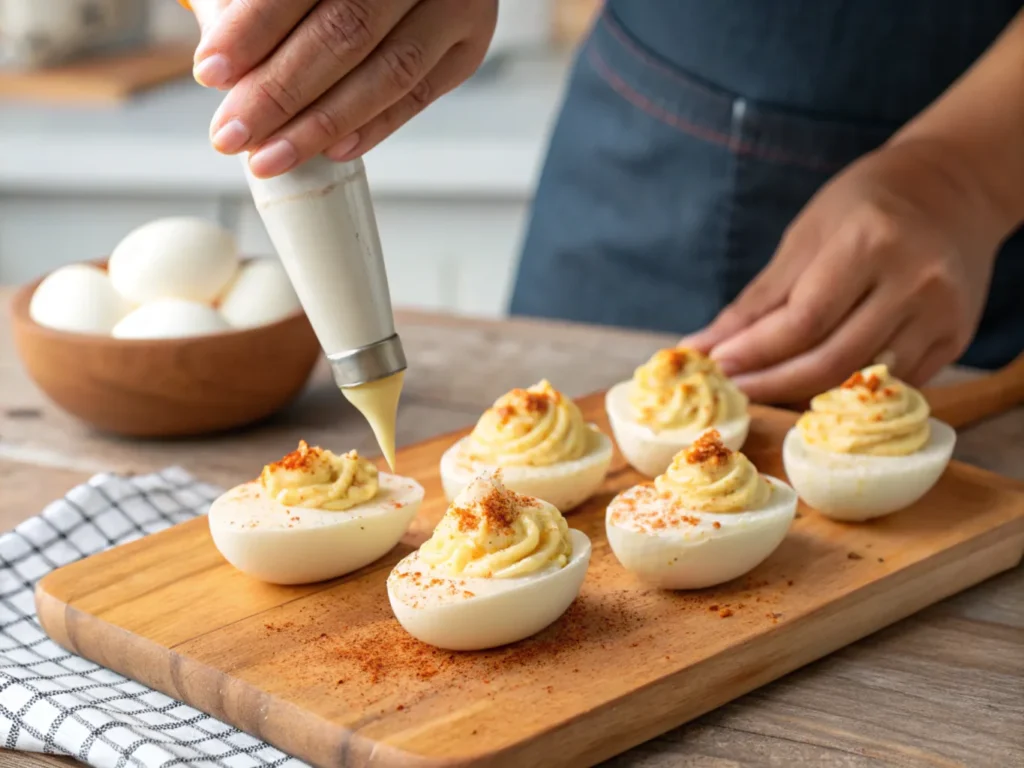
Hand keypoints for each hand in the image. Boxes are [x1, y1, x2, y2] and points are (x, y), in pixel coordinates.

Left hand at [188, 0, 497, 176]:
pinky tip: (332, 148)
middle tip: (236, 132)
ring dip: (324, 123)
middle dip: (281, 91)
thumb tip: (223, 67)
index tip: (212, 71)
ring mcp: (454, 2)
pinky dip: (373, 127)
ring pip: (389, 72)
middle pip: (346, 31)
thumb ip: (250, 2)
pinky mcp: (469, 42)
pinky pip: (418, 95)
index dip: (254, 28)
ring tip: (274, 153)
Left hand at [680, 140, 1003, 403]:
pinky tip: (813, 385)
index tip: (716, 366)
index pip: (803, 321)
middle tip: (734, 389)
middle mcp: (915, 281)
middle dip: (772, 383)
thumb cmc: (865, 206)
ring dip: (805, 394)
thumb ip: (758, 300)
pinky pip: (889, 384)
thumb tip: (701, 346)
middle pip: (832, 360)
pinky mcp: (956, 339)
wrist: (952, 189)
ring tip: (766, 389)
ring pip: (861, 381)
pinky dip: (846, 391)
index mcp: (871, 242)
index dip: (755, 352)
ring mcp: (942, 315)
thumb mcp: (806, 237)